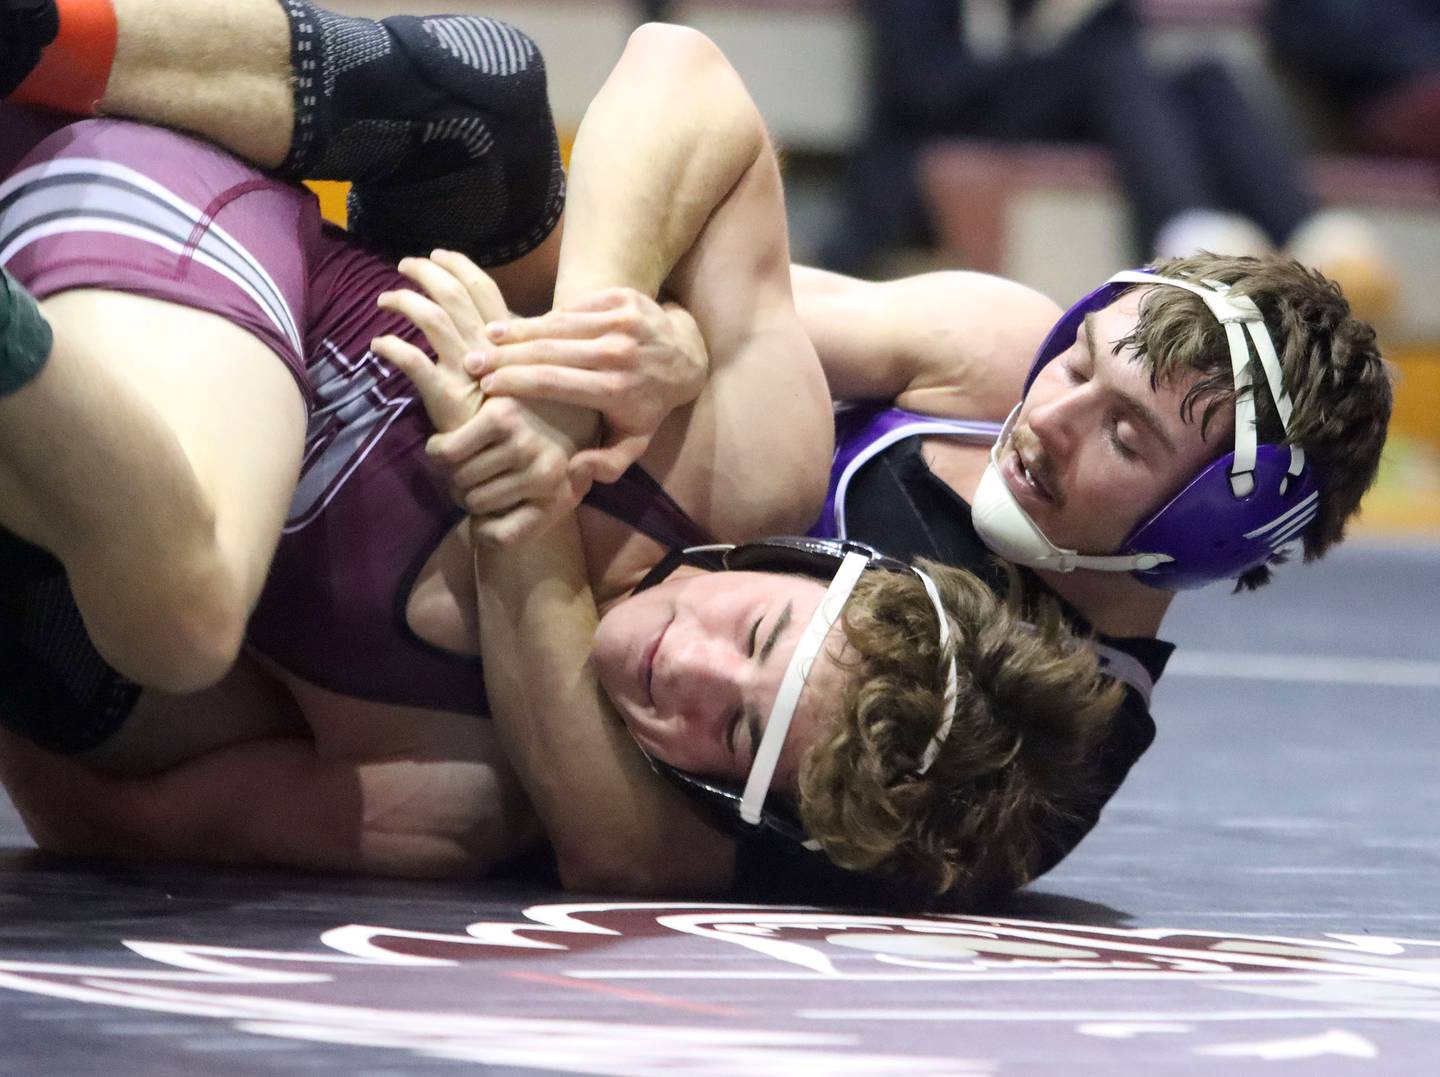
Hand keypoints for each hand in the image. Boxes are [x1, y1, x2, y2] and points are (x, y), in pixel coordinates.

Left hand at [372, 250, 505, 432]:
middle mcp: (488, 349)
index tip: (438, 254)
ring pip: (432, 319)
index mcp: (506, 340)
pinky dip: (392, 347)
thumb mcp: (519, 375)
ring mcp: (468, 372)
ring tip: (385, 298)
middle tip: (405, 265)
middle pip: (454, 295)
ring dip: (404, 301)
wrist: (514, 461)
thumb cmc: (515, 418)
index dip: (460, 266)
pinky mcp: (447, 397)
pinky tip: (378, 344)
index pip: (484, 289)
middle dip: (426, 272)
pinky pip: (414, 362)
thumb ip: (504, 347)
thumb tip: (486, 320)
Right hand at [470, 288, 709, 485]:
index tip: (486, 388)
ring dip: (517, 331)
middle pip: (548, 350)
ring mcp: (622, 320)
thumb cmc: (648, 406)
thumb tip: (573, 470)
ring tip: (486, 339)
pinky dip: (543, 317)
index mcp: (617, 389)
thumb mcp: (635, 442)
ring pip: (557, 324)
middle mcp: (619, 352)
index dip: (515, 382)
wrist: (685, 357)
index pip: (554, 382)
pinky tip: (517, 325)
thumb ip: (607, 465)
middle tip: (471, 362)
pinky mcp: (623, 297)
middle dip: (504, 356)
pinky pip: (573, 307)